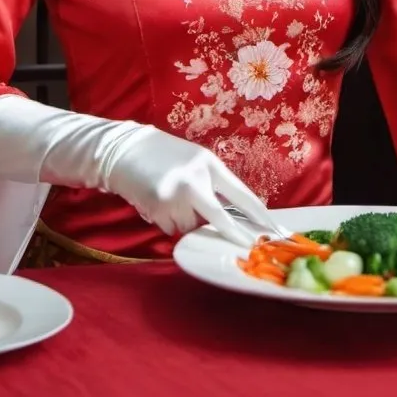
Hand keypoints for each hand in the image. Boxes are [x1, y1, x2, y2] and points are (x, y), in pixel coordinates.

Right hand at [101, 125, 275, 246]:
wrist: (124, 150)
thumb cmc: (164, 155)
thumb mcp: (194, 160)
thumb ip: (212, 182)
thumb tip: (231, 214)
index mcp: (208, 163)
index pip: (239, 192)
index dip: (257, 213)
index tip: (272, 228)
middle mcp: (194, 179)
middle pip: (218, 217)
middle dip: (233, 233)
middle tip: (248, 246)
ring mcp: (175, 195)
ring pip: (191, 225)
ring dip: (185, 220)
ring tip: (171, 199)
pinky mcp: (157, 208)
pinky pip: (172, 227)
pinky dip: (168, 221)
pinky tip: (157, 202)